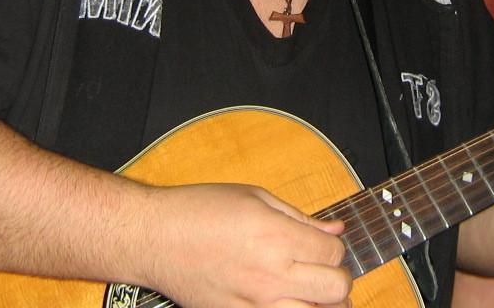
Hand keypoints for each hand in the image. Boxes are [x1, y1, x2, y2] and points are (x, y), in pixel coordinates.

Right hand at [136, 182, 351, 307]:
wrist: (154, 236)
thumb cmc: (198, 209)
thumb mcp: (254, 197)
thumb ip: (300, 217)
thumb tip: (335, 228)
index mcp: (276, 235)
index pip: (333, 255)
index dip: (336, 249)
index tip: (324, 246)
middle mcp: (270, 273)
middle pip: (335, 289)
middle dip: (338, 279)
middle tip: (324, 271)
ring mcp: (254, 302)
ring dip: (322, 305)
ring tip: (313, 294)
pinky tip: (287, 304)